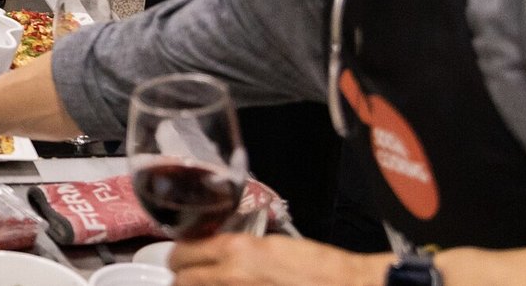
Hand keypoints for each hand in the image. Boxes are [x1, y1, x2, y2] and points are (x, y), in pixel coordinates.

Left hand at [170, 234, 385, 285]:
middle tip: (189, 276)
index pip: (183, 253)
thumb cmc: (318, 266)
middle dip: (183, 277)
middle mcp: (229, 276)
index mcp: (235, 251)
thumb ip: (239, 248)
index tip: (181, 259)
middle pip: (182, 280)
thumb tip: (219, 253)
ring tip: (204, 285)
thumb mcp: (273, 244)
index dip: (179, 257)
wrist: (346, 285)